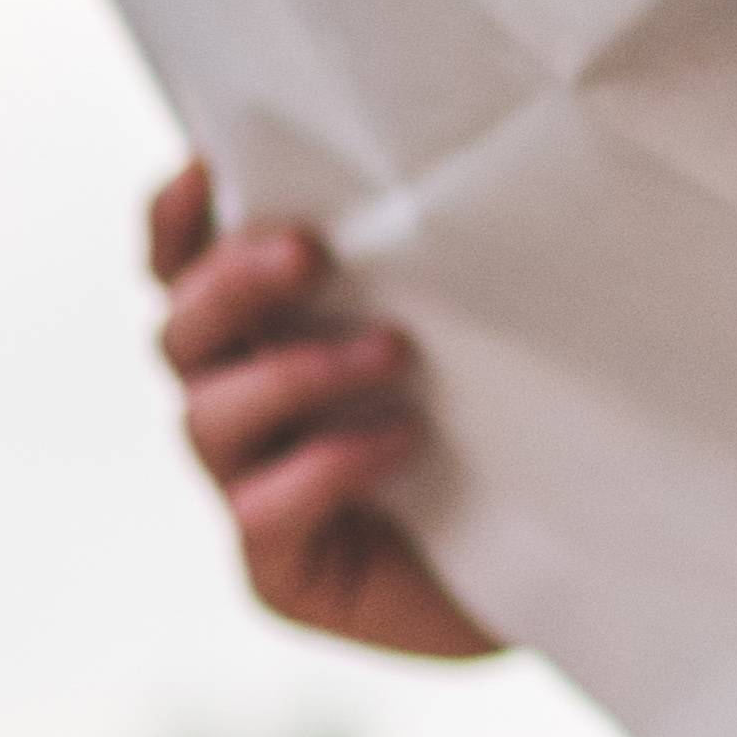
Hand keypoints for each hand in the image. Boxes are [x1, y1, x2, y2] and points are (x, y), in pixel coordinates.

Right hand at [143, 161, 501, 662]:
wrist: (560, 559)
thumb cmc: (511, 428)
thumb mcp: (469, 332)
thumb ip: (424, 266)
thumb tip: (448, 170)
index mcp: (265, 340)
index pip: (184, 272)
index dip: (176, 222)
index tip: (204, 165)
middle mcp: (242, 411)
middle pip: (180, 333)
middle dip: (232, 284)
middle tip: (308, 252)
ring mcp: (249, 491)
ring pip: (209, 417)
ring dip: (294, 372)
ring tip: (393, 351)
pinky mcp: (277, 571)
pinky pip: (262, 510)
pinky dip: (324, 467)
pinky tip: (399, 442)